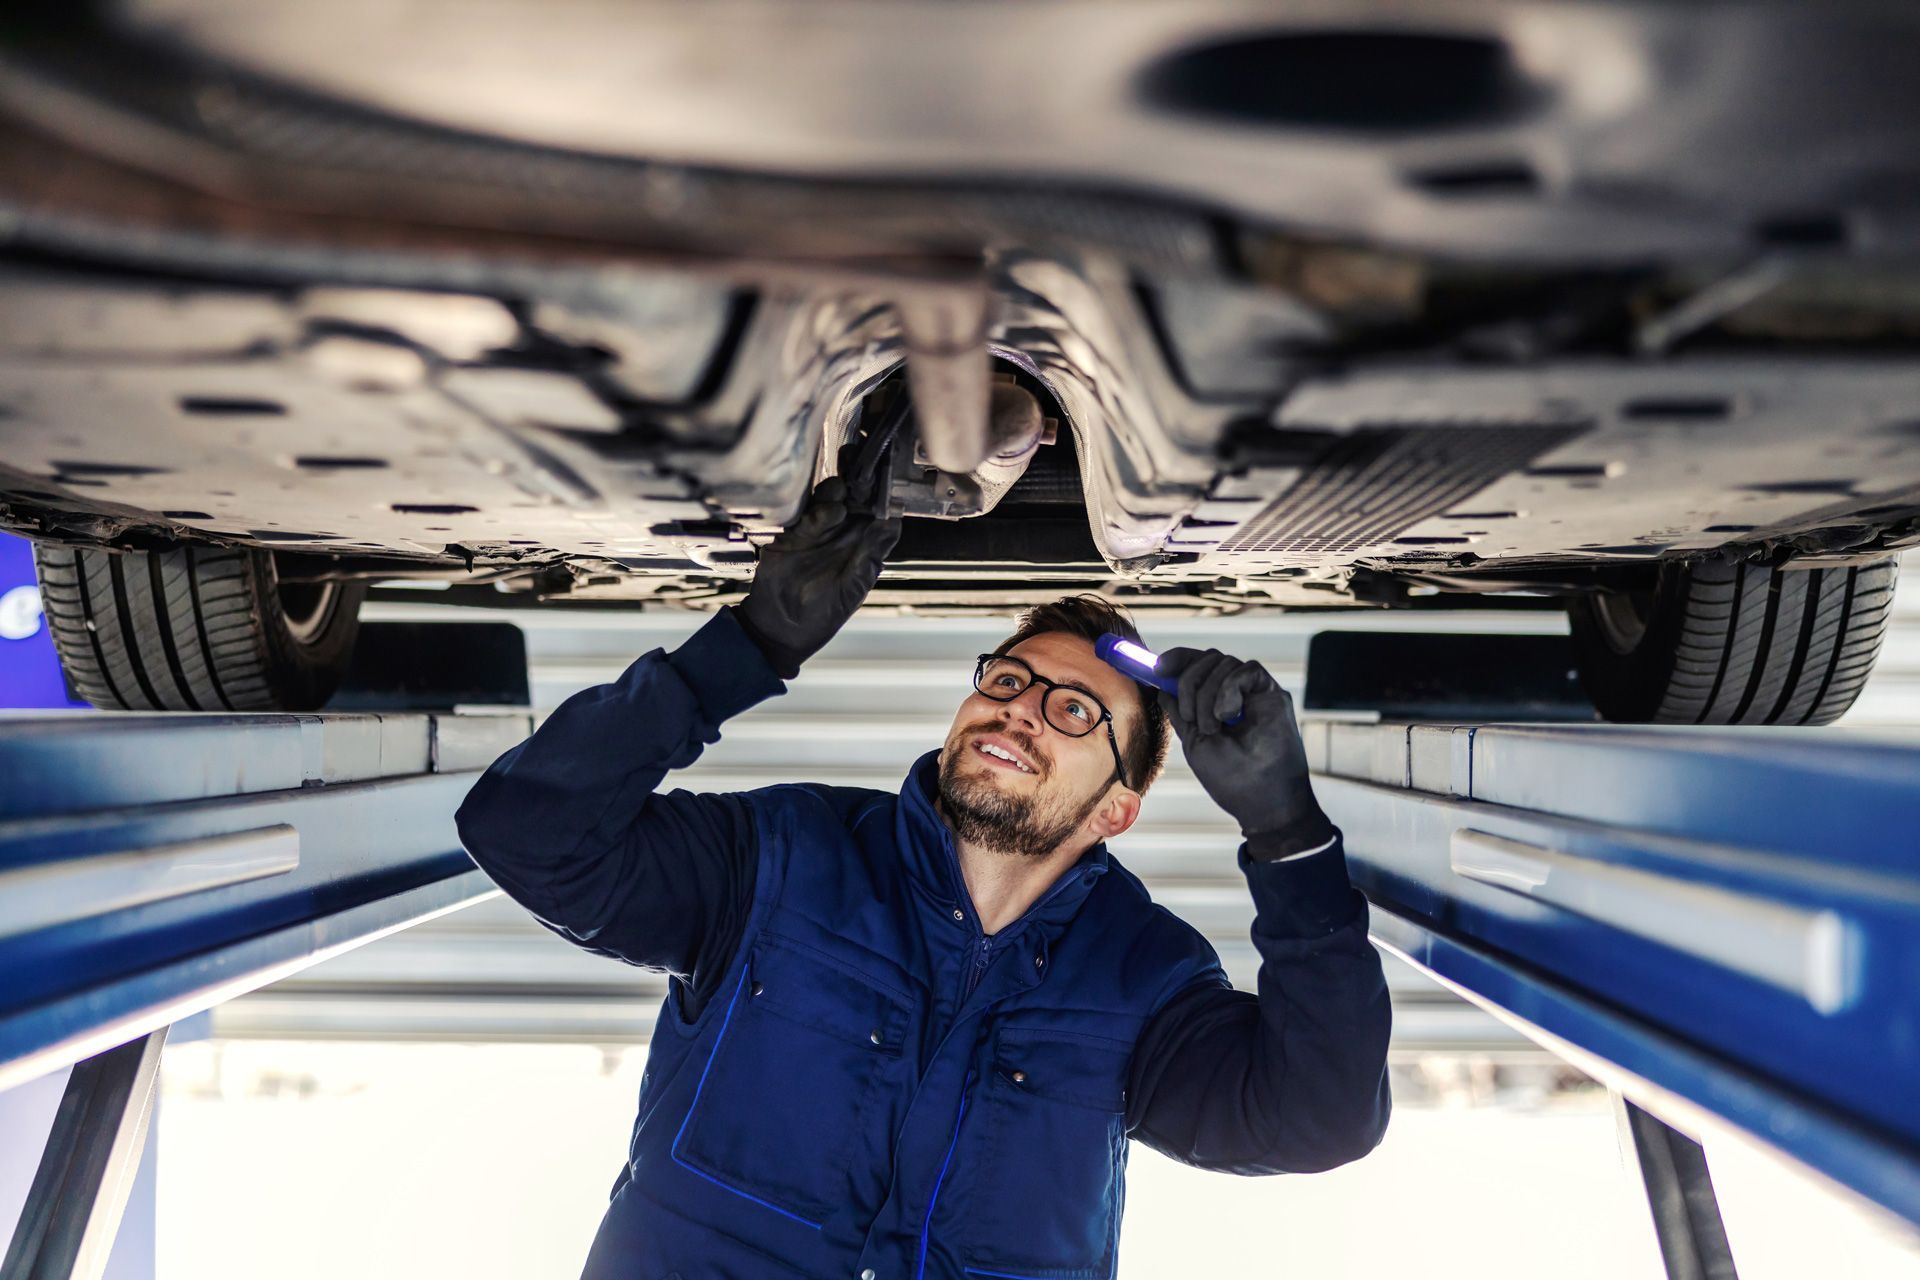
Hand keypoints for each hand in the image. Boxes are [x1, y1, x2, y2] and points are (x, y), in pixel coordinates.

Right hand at [735, 477, 901, 676]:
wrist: (780, 629)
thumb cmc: (822, 615)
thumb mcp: (852, 589)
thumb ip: (870, 556)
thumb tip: (893, 524)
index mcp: (861, 542)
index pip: (875, 509)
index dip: (881, 493)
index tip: (886, 478)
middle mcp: (839, 532)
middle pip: (851, 496)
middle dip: (857, 480)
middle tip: (861, 468)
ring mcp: (813, 530)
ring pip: (826, 499)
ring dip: (834, 492)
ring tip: (839, 494)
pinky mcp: (788, 534)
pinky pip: (799, 513)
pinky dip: (810, 510)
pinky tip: (818, 513)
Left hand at [1156, 648, 1316, 837]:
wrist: (1263, 801)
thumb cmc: (1232, 779)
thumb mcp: (1195, 742)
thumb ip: (1181, 714)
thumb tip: (1161, 687)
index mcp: (1214, 704)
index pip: (1195, 667)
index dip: (1177, 660)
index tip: (1158, 668)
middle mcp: (1235, 694)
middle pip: (1208, 659)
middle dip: (1189, 681)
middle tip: (1191, 716)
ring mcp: (1254, 693)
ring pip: (1224, 662)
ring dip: (1208, 693)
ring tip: (1213, 727)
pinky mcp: (1273, 694)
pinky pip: (1247, 669)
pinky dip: (1230, 688)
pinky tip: (1228, 715)